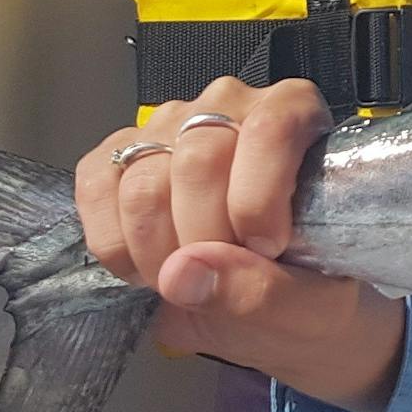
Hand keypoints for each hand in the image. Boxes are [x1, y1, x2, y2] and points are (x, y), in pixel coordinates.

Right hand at [75, 77, 404, 411]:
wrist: (272, 302)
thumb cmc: (309, 288)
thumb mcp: (314, 306)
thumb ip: (265, 291)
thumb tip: (185, 269)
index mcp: (297, 113)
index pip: (270, 130)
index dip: (258, 198)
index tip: (266, 249)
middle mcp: (229, 105)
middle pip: (198, 159)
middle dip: (205, 237)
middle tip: (223, 277)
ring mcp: (167, 125)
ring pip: (143, 181)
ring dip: (157, 251)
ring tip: (187, 279)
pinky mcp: (119, 155)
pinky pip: (97, 188)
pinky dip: (115, 243)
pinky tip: (146, 267)